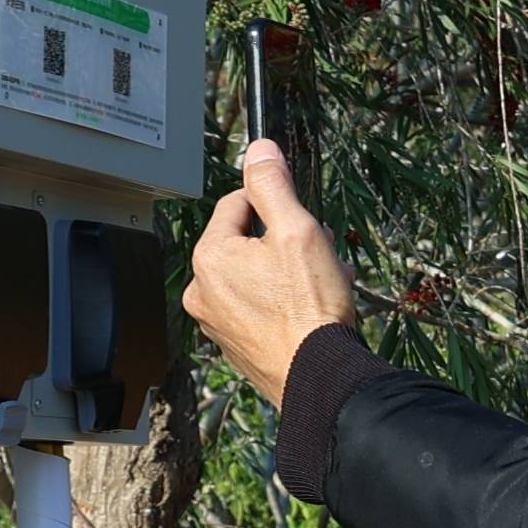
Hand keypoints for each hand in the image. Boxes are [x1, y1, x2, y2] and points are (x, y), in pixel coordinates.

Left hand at [184, 140, 360, 407]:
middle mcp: (203, 290)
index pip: (237, 203)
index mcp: (210, 256)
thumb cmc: (309, 307)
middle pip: (247, 242)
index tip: (302, 221)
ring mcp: (217, 322)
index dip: (275, 204)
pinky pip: (258, 308)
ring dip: (290, 272)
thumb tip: (259, 149)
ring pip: (256, 276)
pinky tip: (312, 309)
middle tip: (318, 256)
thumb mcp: (296, 231)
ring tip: (324, 285)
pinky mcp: (235, 346)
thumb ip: (273, 185)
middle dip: (286, 242)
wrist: (318, 378)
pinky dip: (284, 303)